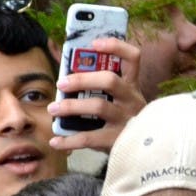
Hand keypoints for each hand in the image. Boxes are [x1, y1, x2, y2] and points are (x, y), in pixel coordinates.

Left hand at [48, 37, 145, 152]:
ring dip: (71, 106)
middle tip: (61, 83)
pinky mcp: (117, 140)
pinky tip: (55, 141)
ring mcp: (126, 120)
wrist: (142, 151)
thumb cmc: (122, 120)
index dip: (115, 46)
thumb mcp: (119, 100)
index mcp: (131, 85)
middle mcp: (132, 100)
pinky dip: (68, 140)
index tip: (94, 43)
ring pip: (99, 107)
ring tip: (53, 109)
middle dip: (82, 79)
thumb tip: (64, 70)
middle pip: (110, 81)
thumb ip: (98, 86)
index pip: (133, 58)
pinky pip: (89, 138)